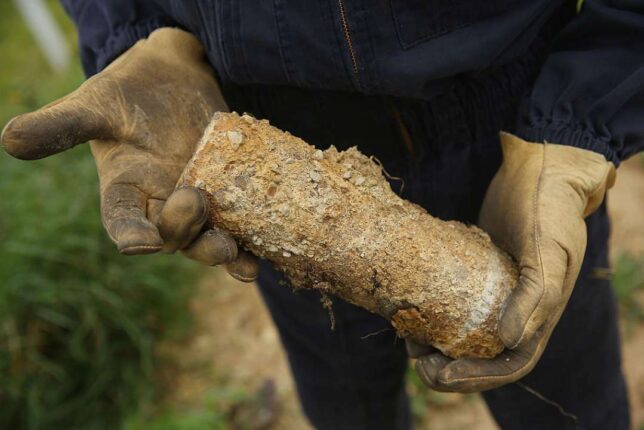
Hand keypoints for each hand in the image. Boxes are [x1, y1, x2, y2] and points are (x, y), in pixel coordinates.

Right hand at [1, 28, 257, 280]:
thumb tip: (9, 139)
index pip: (123, 223)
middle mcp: (160, 205)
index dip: (131, 235)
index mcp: (125, 192)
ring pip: (208, 238)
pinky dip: (252, 240)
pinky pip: (239, 224)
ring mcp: (197, 201)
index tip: (140, 245)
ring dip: (224, 253)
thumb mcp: (95, 104)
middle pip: (173, 238)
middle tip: (207, 226)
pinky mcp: (228, 192)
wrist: (173, 78)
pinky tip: (266, 251)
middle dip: (189, 237)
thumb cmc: (127, 90)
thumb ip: (62, 125)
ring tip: (241, 261)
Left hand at [410, 132, 614, 391]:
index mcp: (540, 315)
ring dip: (437, 344)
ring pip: (465, 331)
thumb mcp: (548, 249)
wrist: (541, 165)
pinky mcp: (476, 270)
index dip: (477, 378)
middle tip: (415, 360)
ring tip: (407, 340)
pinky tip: (409, 307)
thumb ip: (536, 296)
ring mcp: (495, 291)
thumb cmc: (549, 207)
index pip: (509, 365)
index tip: (440, 374)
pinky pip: (454, 301)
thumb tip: (509, 342)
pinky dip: (434, 312)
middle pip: (483, 355)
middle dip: (450, 367)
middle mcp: (518, 309)